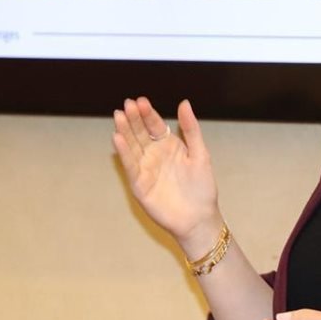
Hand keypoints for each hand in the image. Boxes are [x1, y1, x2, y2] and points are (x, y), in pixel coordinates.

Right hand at [113, 97, 221, 248]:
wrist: (199, 218)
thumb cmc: (203, 187)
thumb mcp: (200, 154)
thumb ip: (191, 129)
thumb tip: (184, 102)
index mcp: (169, 146)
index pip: (155, 125)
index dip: (148, 113)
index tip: (141, 101)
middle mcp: (155, 155)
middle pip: (141, 133)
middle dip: (134, 118)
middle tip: (127, 104)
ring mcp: (145, 169)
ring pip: (132, 146)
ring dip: (125, 131)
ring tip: (119, 116)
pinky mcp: (139, 184)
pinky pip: (130, 166)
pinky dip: (124, 153)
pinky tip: (117, 138)